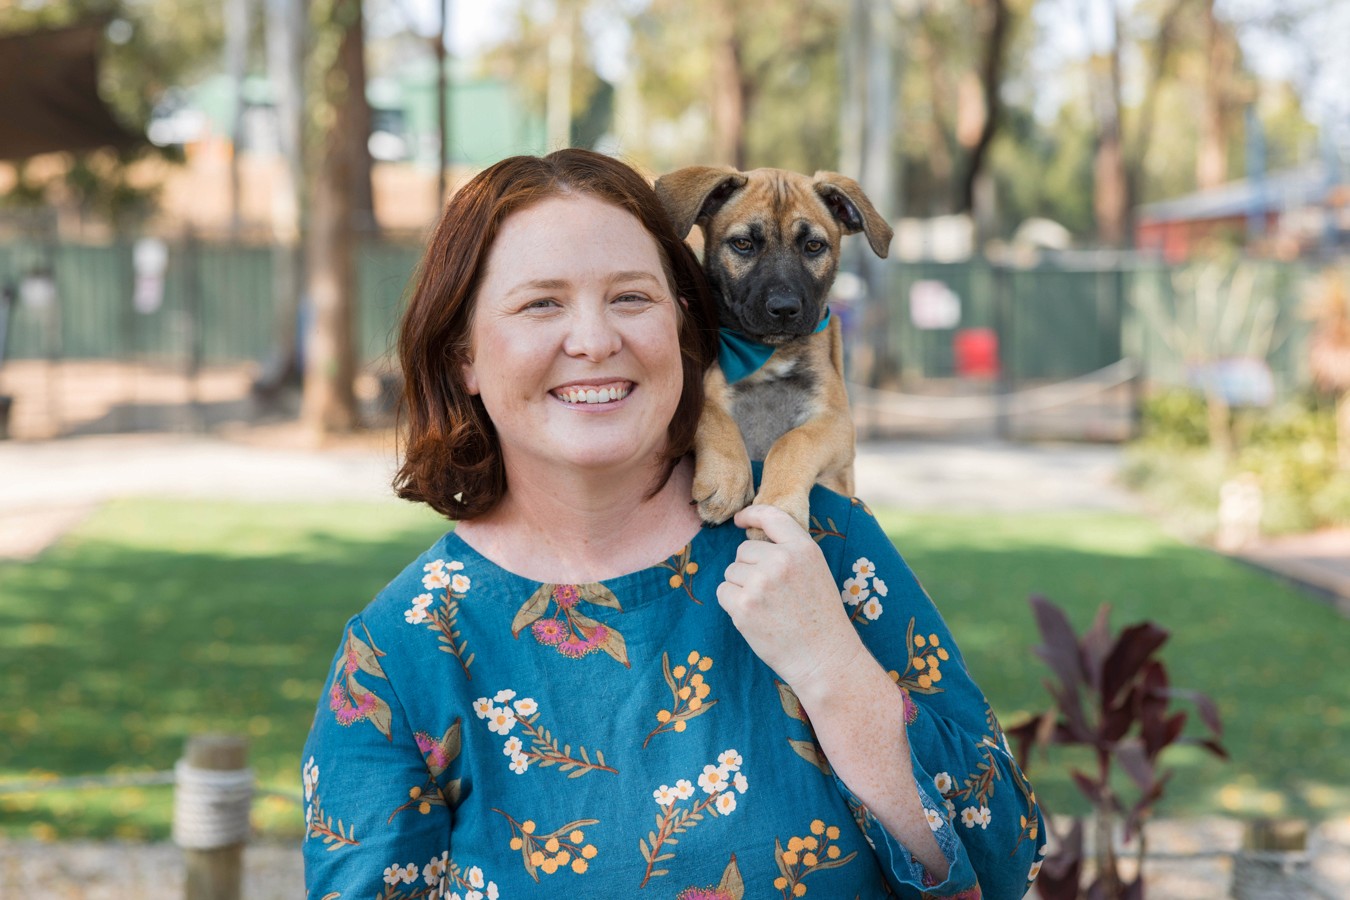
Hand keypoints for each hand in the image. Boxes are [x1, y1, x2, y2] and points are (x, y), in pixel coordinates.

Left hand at [717, 505, 864, 691]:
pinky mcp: (743, 605)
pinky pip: (723, 592)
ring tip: (766, 608)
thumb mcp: (816, 572)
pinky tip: (755, 618)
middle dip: (749, 569)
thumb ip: (789, 552)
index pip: (770, 516)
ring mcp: (760, 582)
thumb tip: (750, 540)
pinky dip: (732, 604)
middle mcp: (781, 560)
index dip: (751, 514)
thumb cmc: (821, 618)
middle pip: (743, 551)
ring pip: (731, 572)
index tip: (740, 520)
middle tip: (771, 594)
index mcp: (804, 548)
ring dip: (740, 587)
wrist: (824, 658)